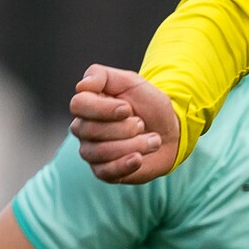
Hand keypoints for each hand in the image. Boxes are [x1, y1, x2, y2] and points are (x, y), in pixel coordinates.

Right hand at [71, 64, 178, 182]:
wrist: (170, 131)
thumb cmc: (148, 104)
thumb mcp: (131, 82)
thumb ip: (103, 76)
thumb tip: (82, 85)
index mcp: (88, 104)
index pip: (78, 105)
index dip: (103, 108)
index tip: (128, 108)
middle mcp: (84, 128)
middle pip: (89, 130)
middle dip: (124, 128)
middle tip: (142, 124)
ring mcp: (92, 151)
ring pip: (100, 152)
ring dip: (133, 145)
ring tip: (153, 140)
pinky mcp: (104, 171)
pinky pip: (105, 172)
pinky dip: (124, 165)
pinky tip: (139, 158)